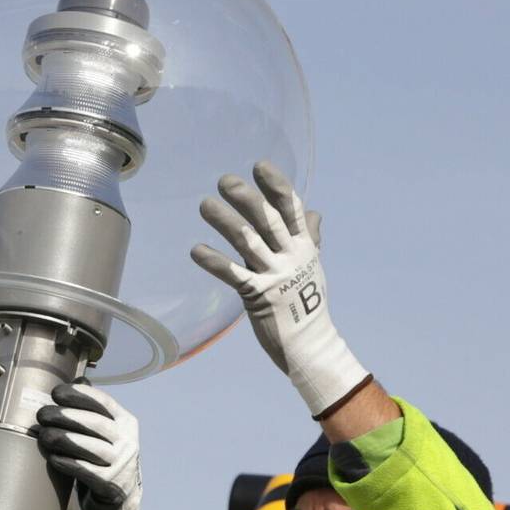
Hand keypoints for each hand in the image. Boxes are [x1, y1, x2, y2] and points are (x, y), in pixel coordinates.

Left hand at [34, 382, 141, 509]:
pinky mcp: (111, 485)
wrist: (119, 499)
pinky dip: (68, 463)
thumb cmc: (103, 458)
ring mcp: (122, 465)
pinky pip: (86, 471)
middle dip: (66, 416)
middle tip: (42, 414)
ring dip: (64, 439)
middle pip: (95, 424)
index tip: (56, 392)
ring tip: (43, 435)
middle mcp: (128, 441)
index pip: (103, 402)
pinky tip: (53, 457)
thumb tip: (78, 379)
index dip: (79, 395)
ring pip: (91, 447)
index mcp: (125, 422)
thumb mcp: (104, 432)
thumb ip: (93, 408)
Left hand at [190, 162, 368, 417]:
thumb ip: (310, 237)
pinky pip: (234, 276)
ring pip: (248, 243)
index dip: (276, 186)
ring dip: (225, 222)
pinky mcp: (259, 298)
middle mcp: (291, 257)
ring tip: (204, 205)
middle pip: (268, 221)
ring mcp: (275, 277)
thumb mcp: (313, 265)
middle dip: (247, 199)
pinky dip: (214, 262)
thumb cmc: (308, 302)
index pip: (291, 209)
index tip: (259, 166)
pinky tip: (196, 250)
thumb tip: (312, 211)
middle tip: (224, 180)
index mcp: (304, 246)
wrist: (309, 343)